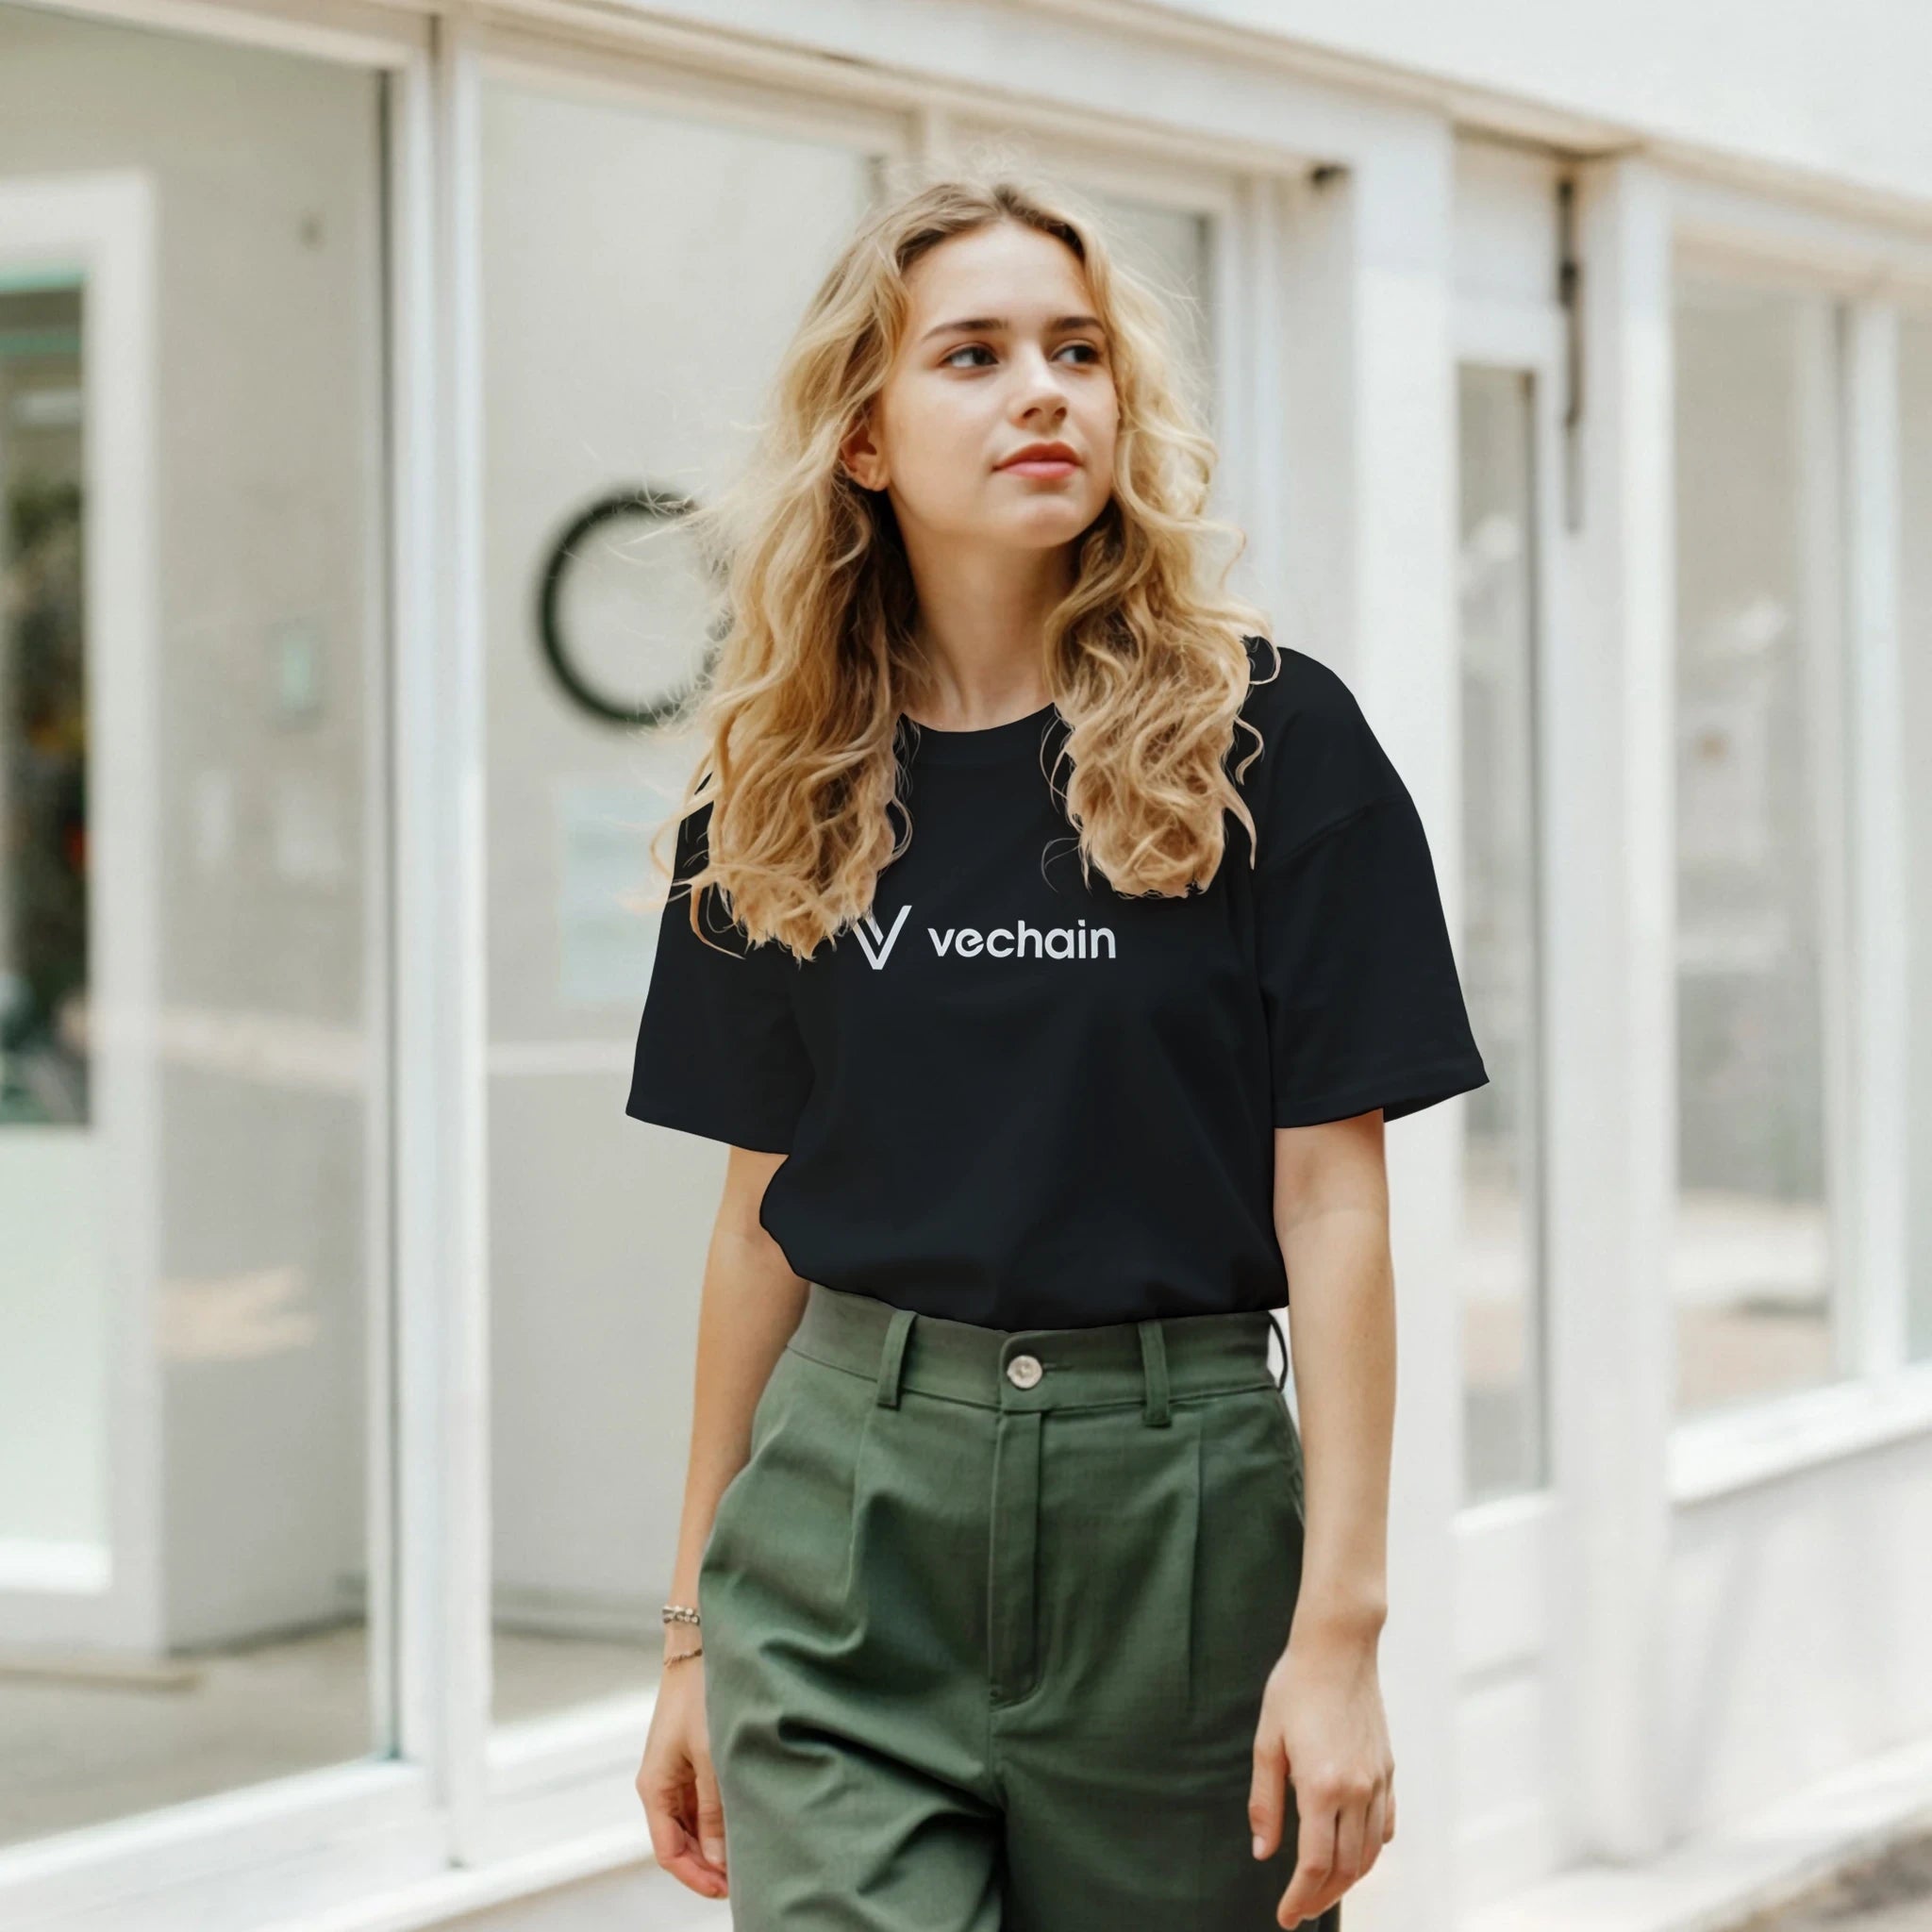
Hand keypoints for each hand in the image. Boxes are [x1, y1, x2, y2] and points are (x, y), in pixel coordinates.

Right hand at [636, 1652, 728, 1899]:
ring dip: (714, 1842)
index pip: (669, 1852)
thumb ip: (714, 1810)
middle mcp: (661, 1784)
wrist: (701, 1646)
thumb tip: (718, 1860)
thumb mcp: (711, 1757)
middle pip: (680, 1842)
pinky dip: (719, 1818)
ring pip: (692, 1825)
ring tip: (748, 1853)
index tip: (726, 1890)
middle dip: (707, 1865)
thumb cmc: (701, 1695)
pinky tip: (743, 1821)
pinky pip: (701, 1802)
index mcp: (655, 1787)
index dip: (696, 1877)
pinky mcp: (692, 1759)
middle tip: (744, 1878)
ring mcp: (676, 1772)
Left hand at [1249, 1624, 1395, 1925]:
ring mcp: (1379, 1782)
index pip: (1314, 1864)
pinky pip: (1385, 1827)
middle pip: (1344, 1868)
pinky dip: (1370, 1851)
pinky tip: (1352, 1854)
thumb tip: (1264, 1854)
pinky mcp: (1389, 1771)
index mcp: (1322, 1786)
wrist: (1339, 1648)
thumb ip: (1266, 1802)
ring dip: (1346, 1880)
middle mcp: (1357, 1791)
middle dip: (1321, 1898)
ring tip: (1322, 1891)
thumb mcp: (1267, 1742)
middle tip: (1299, 1911)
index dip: (1299, 1897)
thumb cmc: (1295, 1688)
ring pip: (1369, 1854)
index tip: (1285, 1917)